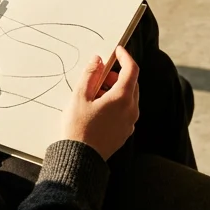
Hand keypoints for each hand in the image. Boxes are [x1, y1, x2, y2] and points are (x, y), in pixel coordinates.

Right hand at [62, 45, 139, 160]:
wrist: (80, 159)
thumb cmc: (78, 128)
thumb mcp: (80, 97)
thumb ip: (90, 75)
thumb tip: (98, 60)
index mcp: (122, 98)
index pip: (132, 70)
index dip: (125, 57)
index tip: (117, 50)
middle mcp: (131, 110)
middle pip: (132, 84)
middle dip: (118, 75)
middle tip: (101, 74)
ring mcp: (130, 123)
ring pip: (129, 98)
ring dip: (116, 89)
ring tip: (95, 93)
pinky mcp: (125, 132)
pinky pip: (125, 111)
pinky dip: (116, 103)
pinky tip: (98, 108)